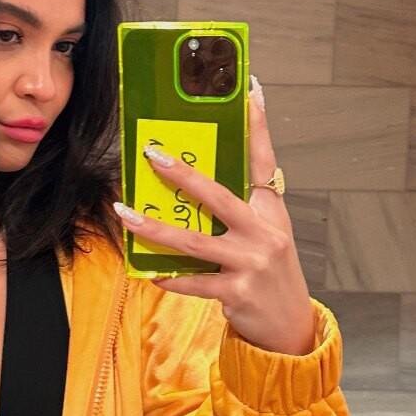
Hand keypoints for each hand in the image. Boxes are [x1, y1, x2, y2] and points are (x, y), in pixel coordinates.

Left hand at [113, 83, 317, 354]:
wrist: (290, 327)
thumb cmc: (268, 273)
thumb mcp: (265, 235)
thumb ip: (239, 210)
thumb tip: (194, 184)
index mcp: (270, 212)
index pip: (263, 160)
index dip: (257, 125)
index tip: (250, 88)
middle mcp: (265, 233)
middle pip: (218, 196)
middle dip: (183, 174)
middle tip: (152, 154)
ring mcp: (251, 262)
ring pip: (194, 240)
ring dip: (154, 227)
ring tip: (124, 213)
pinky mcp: (237, 291)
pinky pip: (193, 281)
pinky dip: (171, 277)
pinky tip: (152, 273)